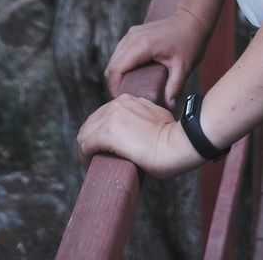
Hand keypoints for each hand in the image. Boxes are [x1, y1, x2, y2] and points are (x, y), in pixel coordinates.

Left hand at [77, 94, 206, 176]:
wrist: (177, 144)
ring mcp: (111, 117)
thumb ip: (145, 117)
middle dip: (91, 140)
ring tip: (93, 162)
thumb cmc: (173, 137)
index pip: (104, 114)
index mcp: (129, 100)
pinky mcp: (107, 133)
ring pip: (85, 133)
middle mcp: (117, 104)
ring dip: (86, 149)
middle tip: (96, 157)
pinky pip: (85, 144)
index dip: (101, 132)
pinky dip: (85, 156)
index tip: (104, 146)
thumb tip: (143, 130)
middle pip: (91, 122)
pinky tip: (91, 164)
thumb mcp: (157, 117)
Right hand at [104, 8, 207, 107]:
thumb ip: (174, 87)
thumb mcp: (183, 67)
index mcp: (142, 45)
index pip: (116, 69)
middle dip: (115, 84)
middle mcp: (132, 37)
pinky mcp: (134, 33)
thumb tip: (169, 107)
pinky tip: (133, 76)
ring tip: (130, 89)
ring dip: (118, 75)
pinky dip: (122, 65)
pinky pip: (120, 52)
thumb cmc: (189, 42)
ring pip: (114, 59)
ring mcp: (132, 34)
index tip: (125, 100)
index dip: (115, 87)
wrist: (192, 20)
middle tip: (129, 99)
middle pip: (112, 65)